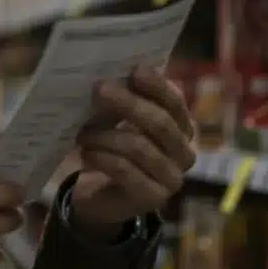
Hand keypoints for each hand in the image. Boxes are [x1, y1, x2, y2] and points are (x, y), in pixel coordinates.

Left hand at [71, 67, 195, 239]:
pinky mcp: (152, 198)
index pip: (175, 104)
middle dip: (129, 104)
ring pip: (139, 147)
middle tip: (100, 89)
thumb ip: (126, 100)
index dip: (157, 86)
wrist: (102, 198)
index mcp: (182, 129)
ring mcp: (171, 179)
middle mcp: (184, 154)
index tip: (135, 70)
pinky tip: (87, 153)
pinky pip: (125, 170)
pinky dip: (102, 157)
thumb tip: (114, 74)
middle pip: (161, 123)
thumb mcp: (119, 122)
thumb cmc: (115, 151)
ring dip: (105, 135)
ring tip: (83, 133)